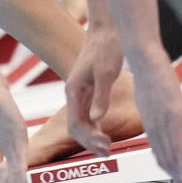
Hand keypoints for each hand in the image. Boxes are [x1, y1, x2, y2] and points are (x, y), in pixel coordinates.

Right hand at [65, 25, 122, 156]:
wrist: (106, 31)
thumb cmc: (106, 49)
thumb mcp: (106, 73)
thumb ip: (101, 96)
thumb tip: (98, 119)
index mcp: (73, 90)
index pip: (75, 123)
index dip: (89, 139)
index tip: (106, 147)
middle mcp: (73, 92)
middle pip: (75, 125)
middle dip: (89, 141)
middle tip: (109, 151)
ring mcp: (79, 92)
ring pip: (80, 121)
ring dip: (92, 136)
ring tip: (109, 146)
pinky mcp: (87, 89)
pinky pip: (86, 114)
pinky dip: (95, 126)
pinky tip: (106, 131)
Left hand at [127, 49, 181, 182]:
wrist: (143, 56)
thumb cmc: (146, 73)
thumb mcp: (148, 96)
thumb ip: (155, 111)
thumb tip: (159, 119)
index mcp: (151, 119)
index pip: (159, 148)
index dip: (167, 166)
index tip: (175, 179)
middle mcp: (157, 122)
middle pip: (165, 155)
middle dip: (176, 175)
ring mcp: (164, 119)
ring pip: (169, 152)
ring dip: (178, 173)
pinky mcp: (172, 113)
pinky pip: (174, 142)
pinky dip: (178, 160)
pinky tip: (181, 171)